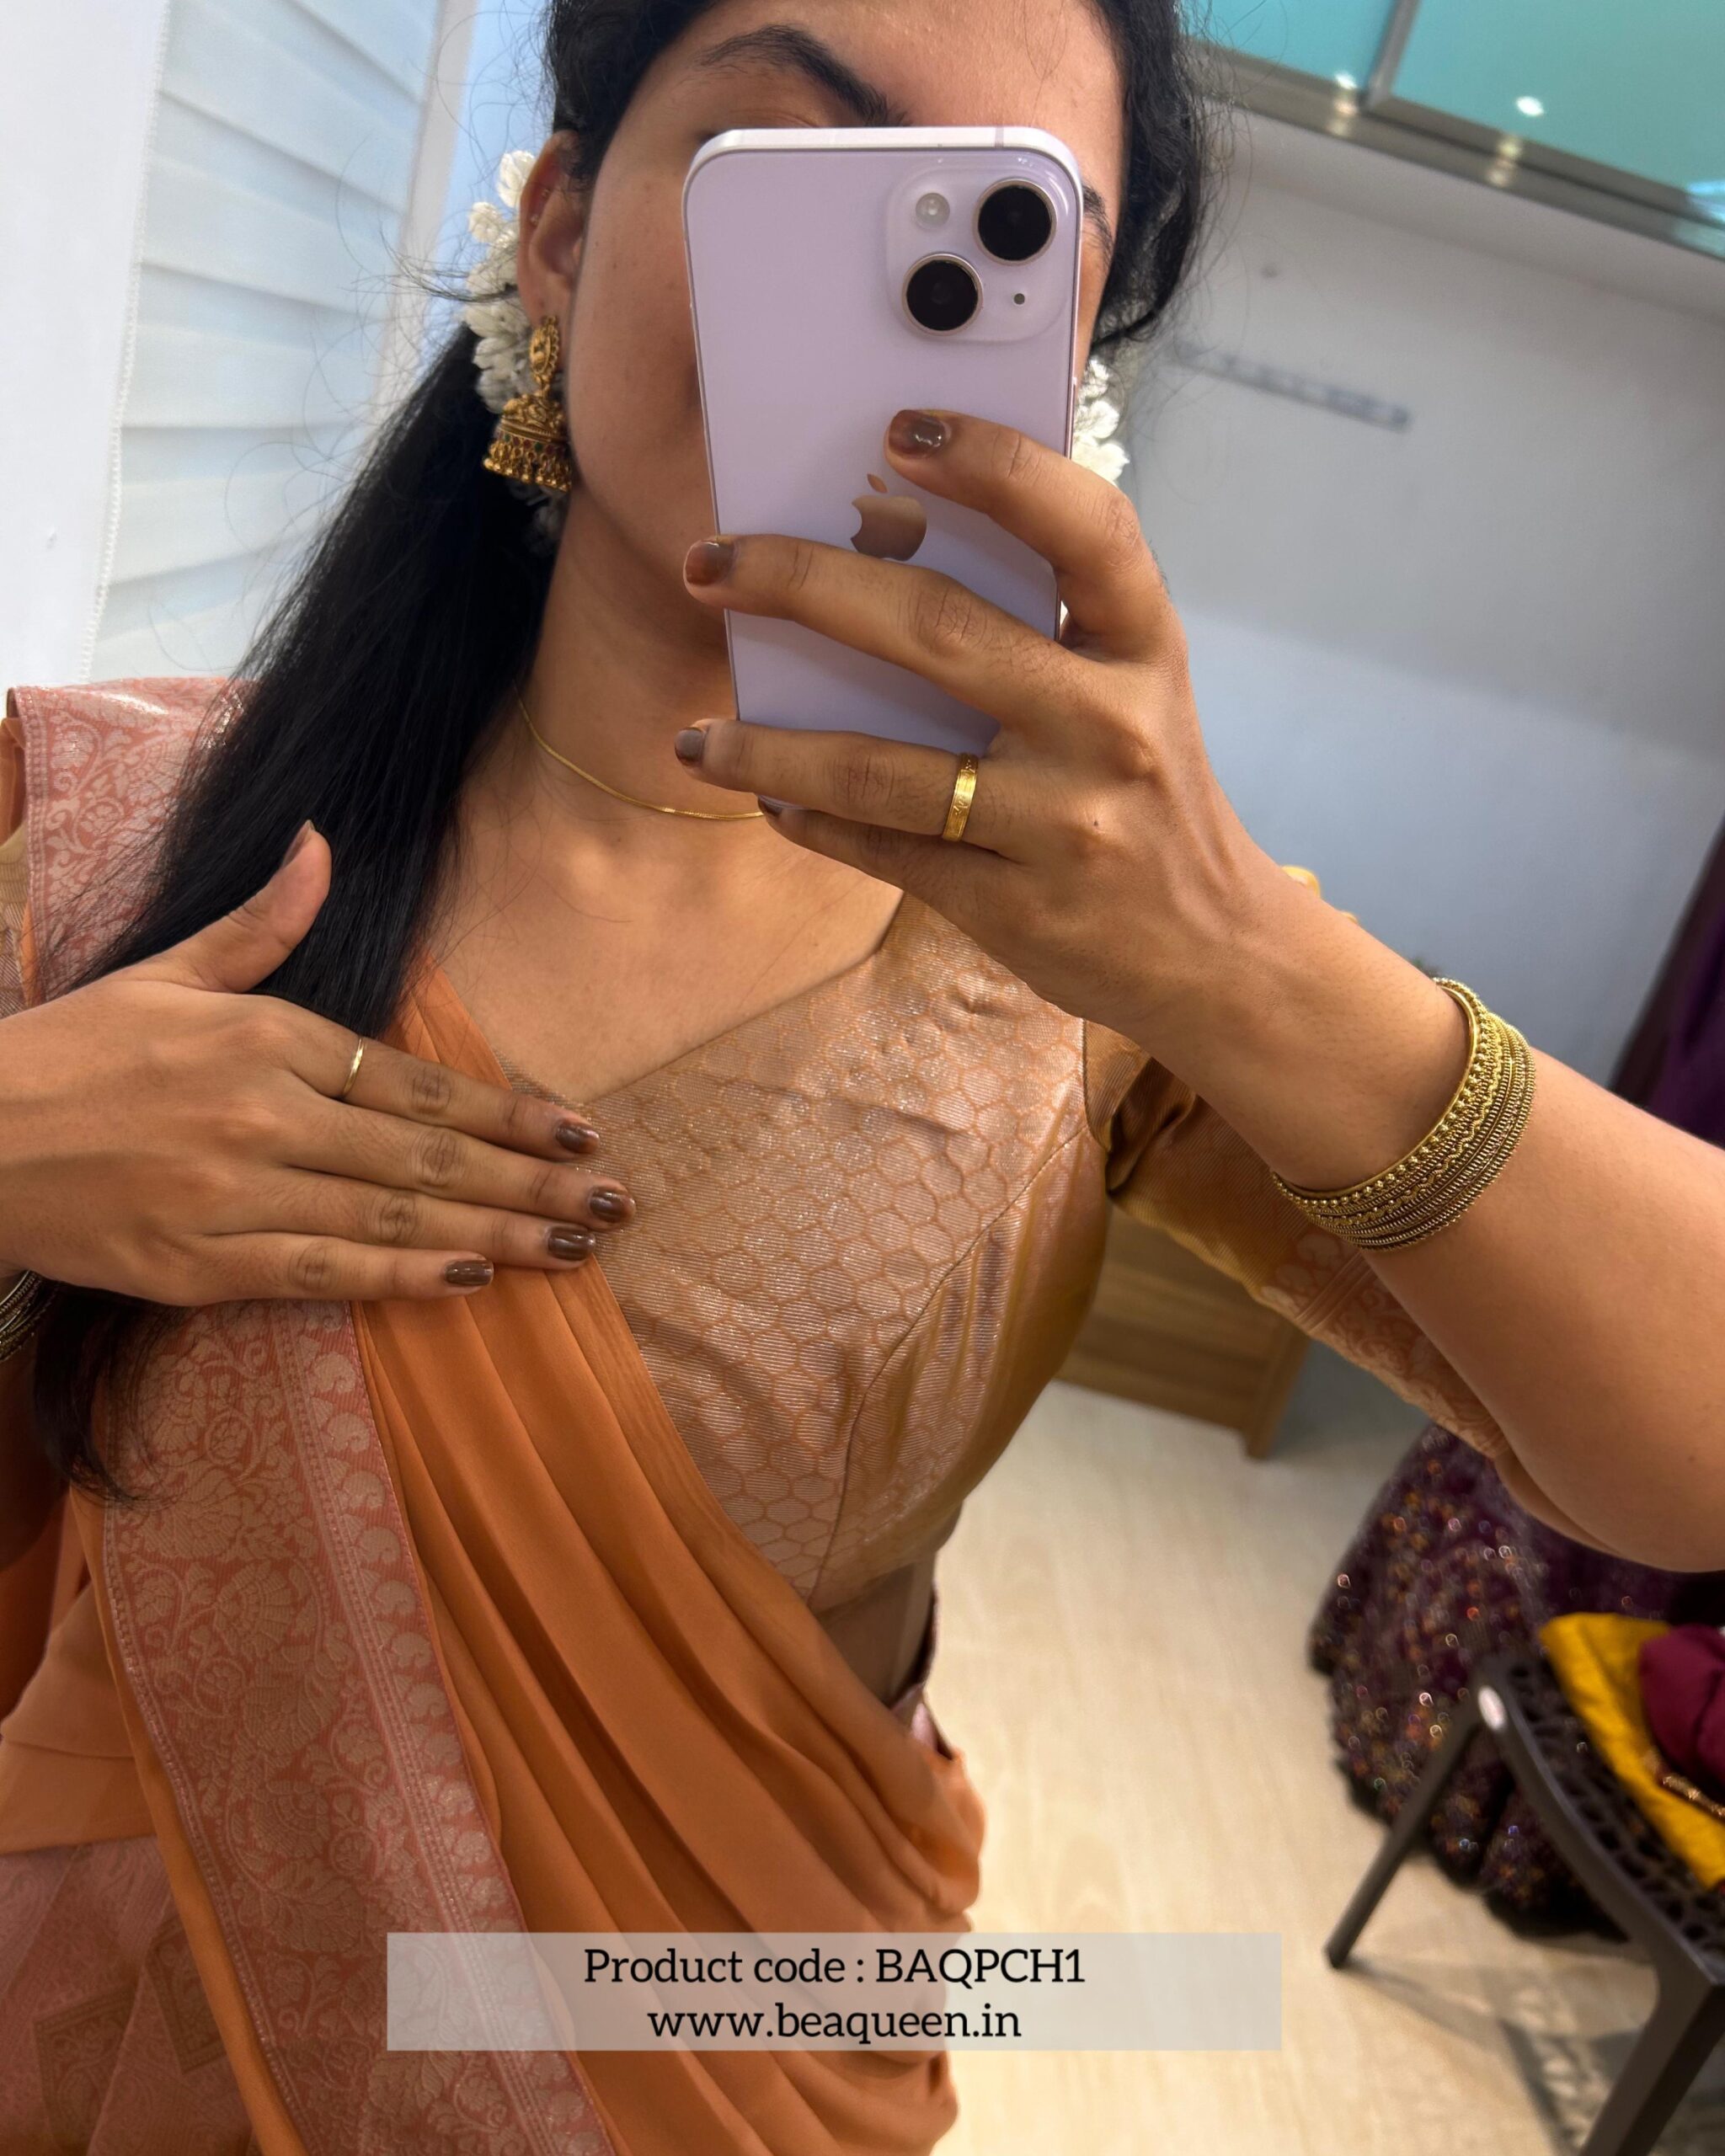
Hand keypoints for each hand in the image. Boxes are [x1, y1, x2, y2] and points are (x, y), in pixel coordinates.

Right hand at [0, 825, 634, 1304]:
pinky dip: (399, 1279)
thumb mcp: (167, 970)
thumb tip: (321, 840)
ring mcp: (238, 1196)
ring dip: (493, 1235)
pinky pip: (323, 1276)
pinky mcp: (202, 1267)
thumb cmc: (71, 1053)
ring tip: (572, 1249)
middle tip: (616, 1206)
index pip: (419, 1084)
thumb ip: (260, 922)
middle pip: (428, 1157)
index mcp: (268, 1039)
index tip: (583, 1132)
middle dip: (531, 1184)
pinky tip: (468, 1282)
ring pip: (392, 1219)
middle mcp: (267, 1116)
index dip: (509, 1112)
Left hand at [673, 405, 1297, 1050]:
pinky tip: (769, 800)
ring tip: (700, 737)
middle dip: (805, 584)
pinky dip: (814, 823)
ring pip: (884, 769)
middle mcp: (1111, 726)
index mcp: (1145, 647)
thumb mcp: (1135, 693)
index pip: (1087, 527)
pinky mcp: (1017, 905)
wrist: (1218, 951)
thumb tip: (876, 551)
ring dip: (770, 749)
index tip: (900, 427)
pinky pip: (887, 853)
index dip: (999, 466)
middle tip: (713, 565)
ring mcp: (1064, 822)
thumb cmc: (1152, 795)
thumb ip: (1047, 627)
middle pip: (940, 632)